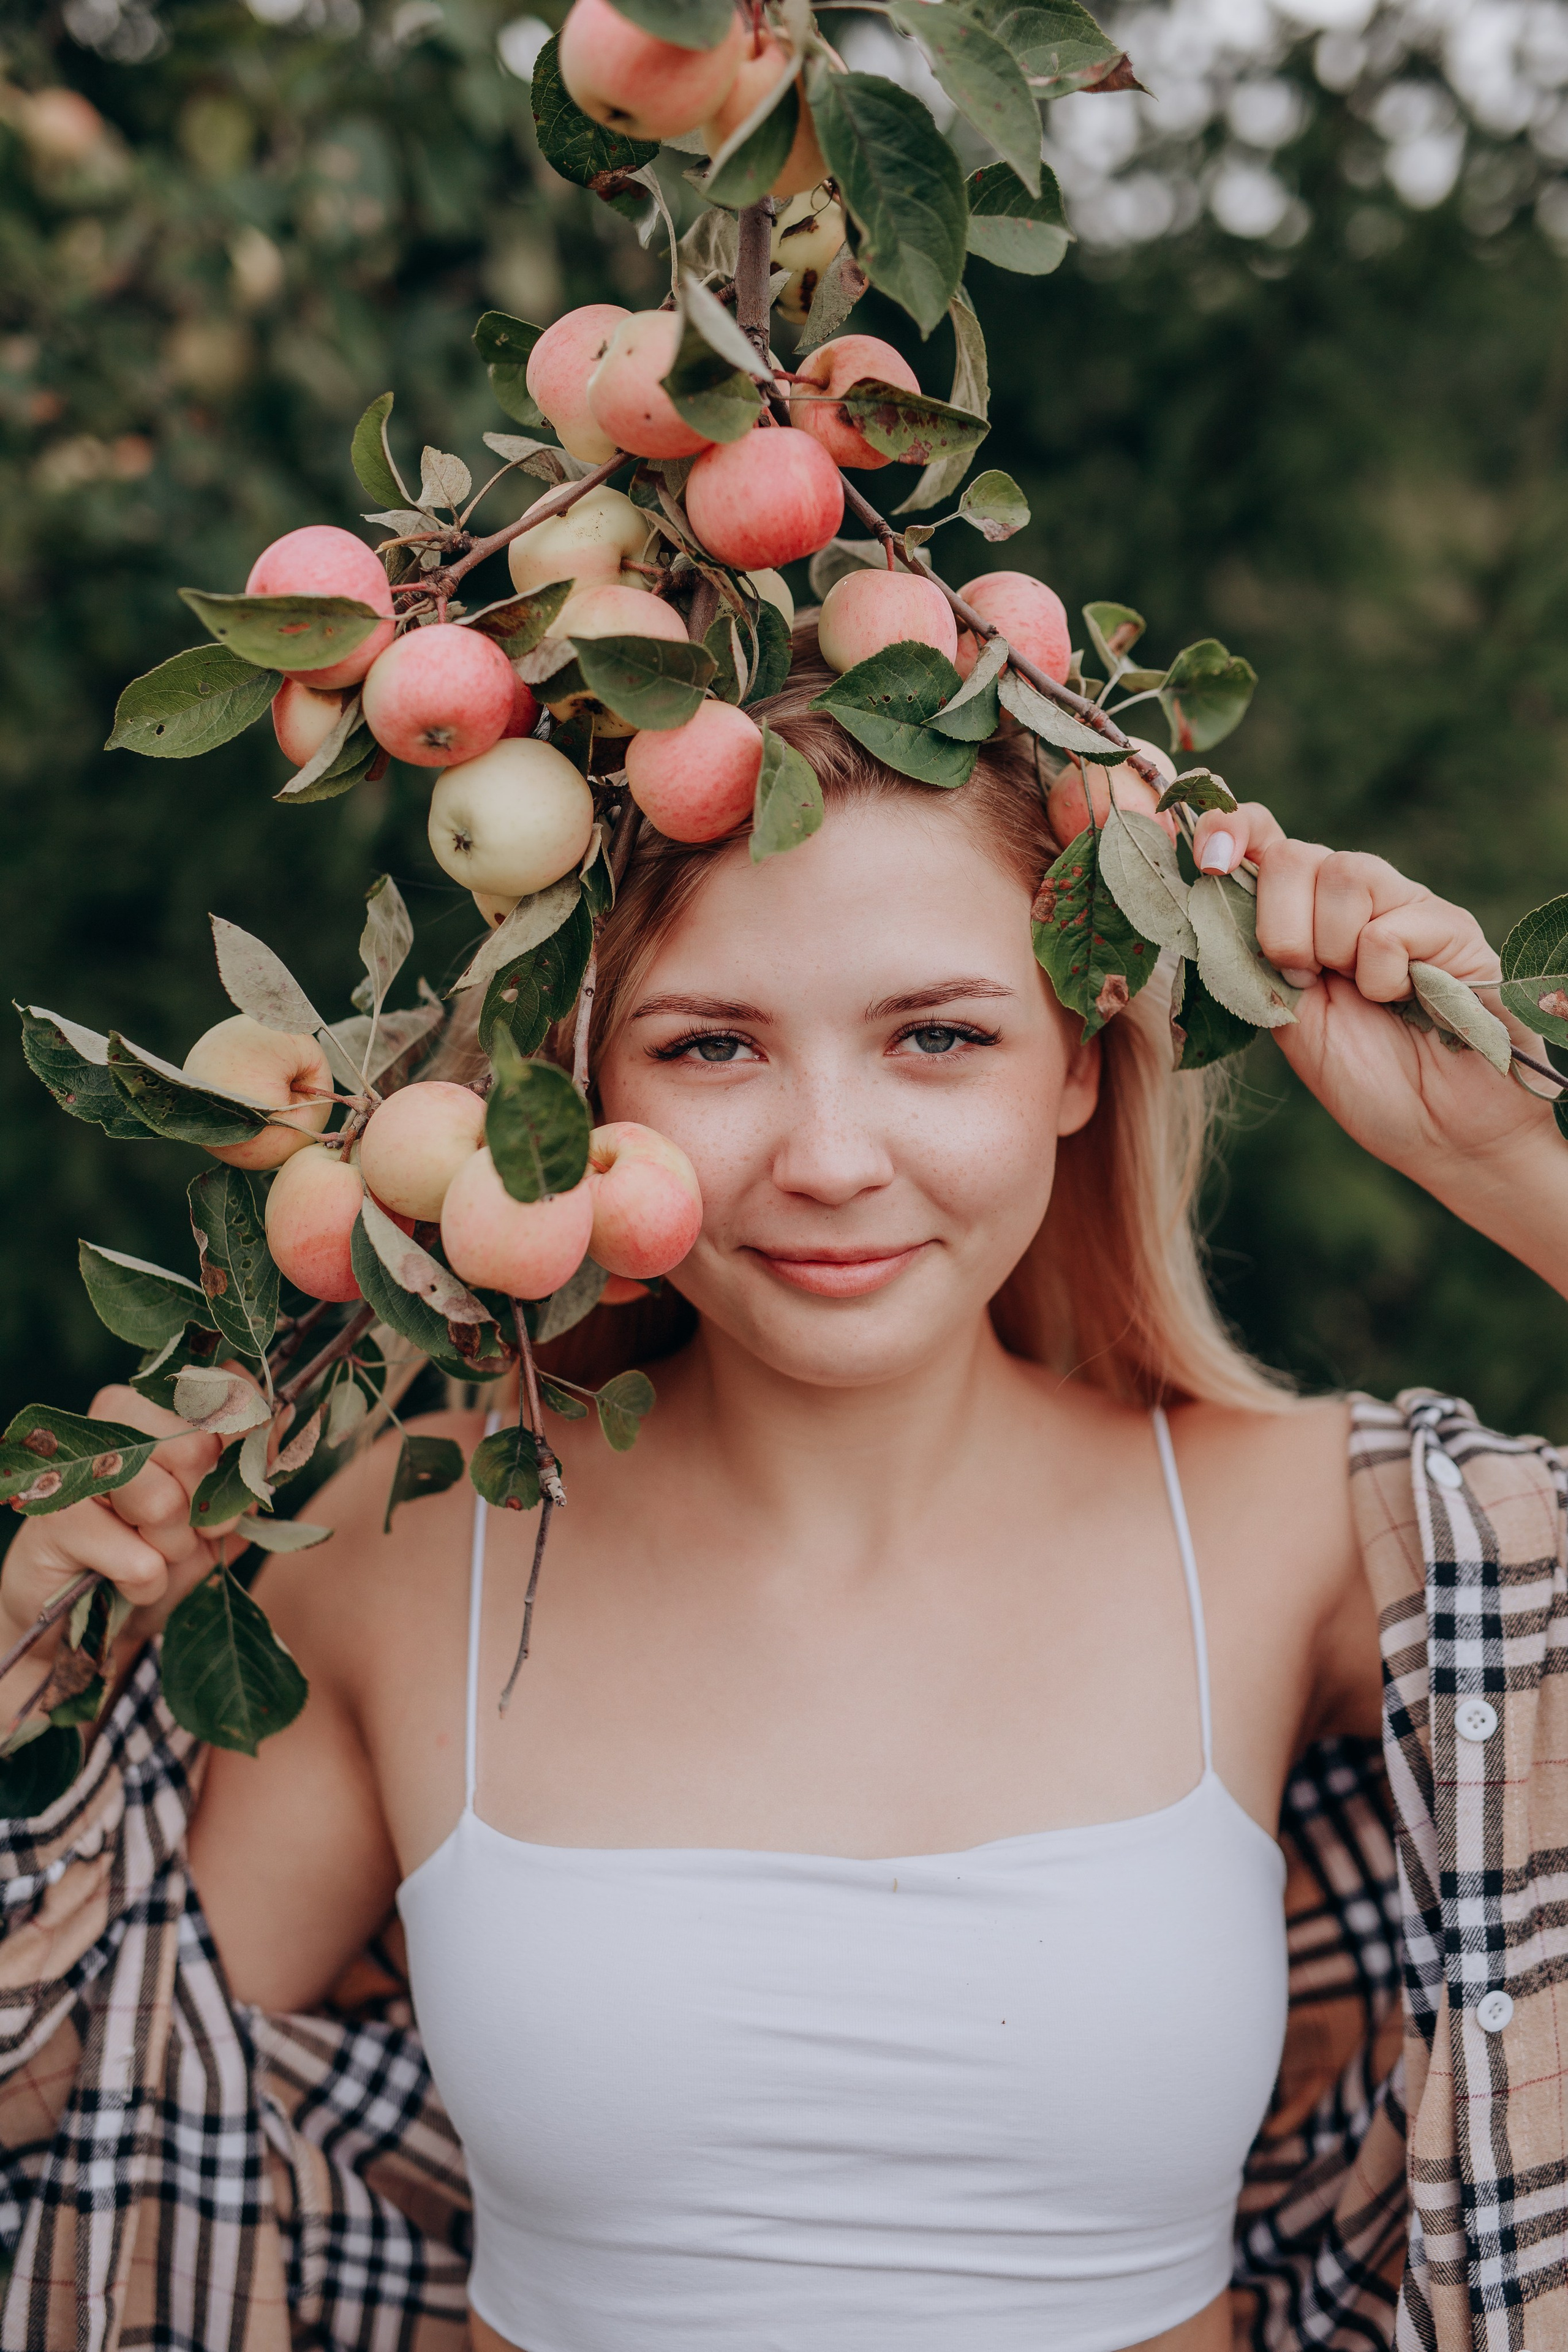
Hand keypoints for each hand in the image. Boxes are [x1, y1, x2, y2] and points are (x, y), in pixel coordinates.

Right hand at [0, 1387, 225, 1666]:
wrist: (93, 1611)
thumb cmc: (165, 1548)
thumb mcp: (225, 1507)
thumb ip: (253, 1462)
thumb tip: (286, 1412)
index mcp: (162, 1401)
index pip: (224, 1389)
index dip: (245, 1446)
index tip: (238, 1483)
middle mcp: (118, 1416)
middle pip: (197, 1450)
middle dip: (209, 1508)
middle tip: (191, 1528)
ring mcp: (81, 1467)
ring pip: (164, 1505)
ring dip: (175, 1548)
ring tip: (154, 1550)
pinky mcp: (57, 1521)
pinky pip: (140, 1562)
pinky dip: (149, 1586)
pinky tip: (125, 1580)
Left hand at [1190, 805, 1555, 1185]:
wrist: (1437, 1129)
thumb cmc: (1361, 1076)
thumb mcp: (1286, 1014)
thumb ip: (1254, 955)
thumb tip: (1210, 891)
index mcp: (1305, 912)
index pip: (1263, 837)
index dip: (1229, 830)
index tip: (1207, 862)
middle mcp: (1356, 897)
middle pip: (1294, 855)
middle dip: (1281, 927)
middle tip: (1307, 979)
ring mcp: (1406, 905)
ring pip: (1343, 875)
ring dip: (1333, 949)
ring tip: (1363, 995)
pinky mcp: (1450, 927)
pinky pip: (1387, 929)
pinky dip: (1381, 977)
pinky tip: (1404, 1002)